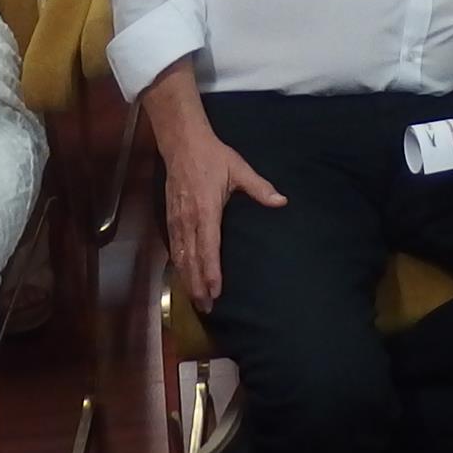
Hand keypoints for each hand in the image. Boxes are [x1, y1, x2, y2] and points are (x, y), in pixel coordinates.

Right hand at [162, 130, 287, 310]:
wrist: (182, 144)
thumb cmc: (213, 157)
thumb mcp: (239, 169)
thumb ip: (260, 188)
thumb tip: (282, 201)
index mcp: (207, 209)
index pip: (209, 247)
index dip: (211, 271)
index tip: (216, 291)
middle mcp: (189, 219)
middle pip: (191, 259)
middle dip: (198, 285)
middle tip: (206, 308)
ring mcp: (177, 220)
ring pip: (180, 257)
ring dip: (187, 279)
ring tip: (196, 300)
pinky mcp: (170, 218)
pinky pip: (173, 247)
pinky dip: (179, 266)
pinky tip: (184, 277)